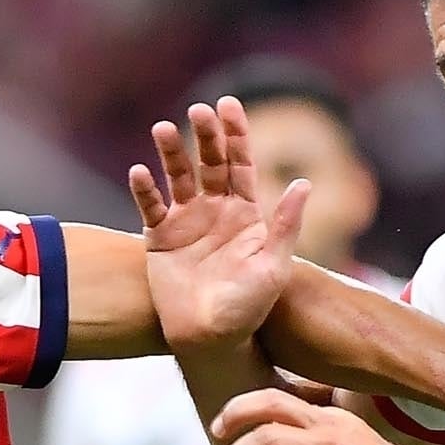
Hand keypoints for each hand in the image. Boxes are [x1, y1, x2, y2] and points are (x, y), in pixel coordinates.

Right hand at [129, 97, 308, 350]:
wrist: (211, 339)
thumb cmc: (248, 307)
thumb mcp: (274, 266)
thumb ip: (285, 225)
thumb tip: (305, 184)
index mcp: (246, 213)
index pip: (241, 163)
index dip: (236, 134)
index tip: (228, 105)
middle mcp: (215, 210)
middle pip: (210, 162)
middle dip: (205, 135)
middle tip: (199, 111)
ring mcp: (186, 222)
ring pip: (177, 177)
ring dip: (171, 153)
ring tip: (163, 129)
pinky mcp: (160, 238)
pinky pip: (150, 208)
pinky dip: (144, 190)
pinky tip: (139, 172)